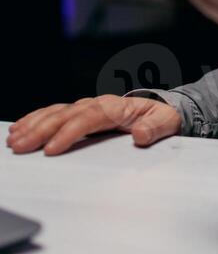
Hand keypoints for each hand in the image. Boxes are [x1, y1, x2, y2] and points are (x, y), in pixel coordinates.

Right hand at [6, 96, 181, 155]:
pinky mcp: (80, 113)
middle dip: (41, 130)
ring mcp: (87, 107)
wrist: (161, 108)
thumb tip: (140, 135)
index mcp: (116, 107)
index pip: (88, 118)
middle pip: (65, 114)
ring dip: (34, 125)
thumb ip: (154, 130)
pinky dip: (35, 119)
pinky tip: (19, 129)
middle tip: (21, 146)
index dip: (69, 132)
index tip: (52, 148)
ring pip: (56, 113)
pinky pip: (54, 113)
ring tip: (15, 139)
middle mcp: (98, 104)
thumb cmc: (161, 117)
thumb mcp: (166, 123)